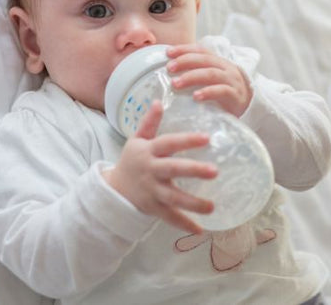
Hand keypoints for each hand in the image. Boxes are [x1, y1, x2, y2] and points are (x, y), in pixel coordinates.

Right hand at [102, 101, 217, 233]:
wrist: (115, 188)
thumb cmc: (132, 160)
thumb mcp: (137, 139)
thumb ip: (149, 122)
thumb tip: (159, 101)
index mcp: (149, 151)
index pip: (169, 143)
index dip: (187, 140)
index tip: (206, 138)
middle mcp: (151, 170)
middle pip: (173, 169)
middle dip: (193, 170)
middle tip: (215, 171)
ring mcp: (152, 191)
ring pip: (173, 197)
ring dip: (192, 203)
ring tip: (212, 207)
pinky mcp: (152, 207)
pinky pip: (169, 217)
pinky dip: (183, 224)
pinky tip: (200, 230)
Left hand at [166, 44, 252, 116]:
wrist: (250, 106)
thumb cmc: (223, 92)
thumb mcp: (211, 78)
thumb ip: (195, 72)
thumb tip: (170, 70)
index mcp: (218, 61)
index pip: (201, 50)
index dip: (184, 49)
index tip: (168, 52)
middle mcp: (226, 68)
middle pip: (204, 60)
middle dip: (185, 61)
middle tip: (169, 68)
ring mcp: (232, 81)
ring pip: (211, 74)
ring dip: (192, 77)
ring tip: (176, 83)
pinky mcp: (235, 96)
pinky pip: (221, 91)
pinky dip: (208, 92)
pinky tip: (196, 96)